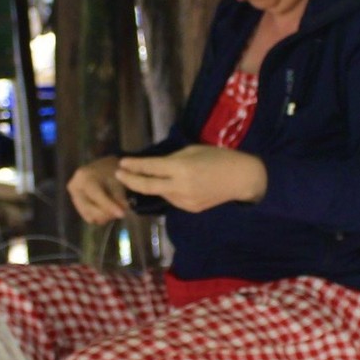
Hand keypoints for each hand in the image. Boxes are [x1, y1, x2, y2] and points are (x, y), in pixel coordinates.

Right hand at [67, 156, 129, 224]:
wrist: (102, 168)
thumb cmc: (111, 172)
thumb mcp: (117, 181)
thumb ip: (119, 198)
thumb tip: (121, 213)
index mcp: (83, 178)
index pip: (96, 196)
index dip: (109, 206)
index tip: (122, 214)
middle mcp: (74, 187)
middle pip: (90, 209)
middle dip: (107, 213)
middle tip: (122, 213)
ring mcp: (73, 197)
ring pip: (89, 215)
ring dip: (104, 216)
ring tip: (115, 210)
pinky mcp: (76, 205)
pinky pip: (88, 217)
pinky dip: (99, 217)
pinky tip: (107, 211)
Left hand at [115, 145, 266, 213]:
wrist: (241, 179)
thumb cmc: (219, 157)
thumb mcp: (193, 150)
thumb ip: (172, 158)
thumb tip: (154, 164)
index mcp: (181, 168)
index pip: (150, 167)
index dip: (134, 165)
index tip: (121, 163)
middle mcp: (180, 186)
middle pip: (147, 186)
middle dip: (130, 181)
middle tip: (119, 175)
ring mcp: (185, 200)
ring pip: (159, 193)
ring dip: (149, 186)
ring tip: (140, 178)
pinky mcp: (190, 208)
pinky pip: (171, 199)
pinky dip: (165, 191)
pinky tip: (166, 185)